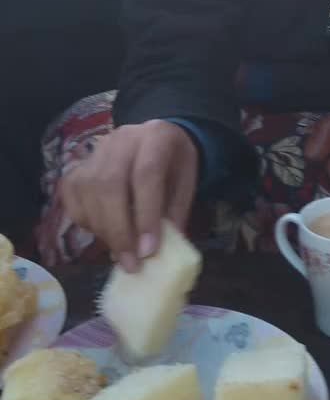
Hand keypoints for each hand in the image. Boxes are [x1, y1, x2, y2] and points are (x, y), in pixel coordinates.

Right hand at [61, 120, 197, 269]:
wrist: (156, 136)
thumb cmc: (174, 163)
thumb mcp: (186, 183)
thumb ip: (174, 213)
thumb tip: (159, 254)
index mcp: (156, 137)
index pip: (146, 173)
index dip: (146, 214)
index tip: (148, 251)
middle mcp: (121, 140)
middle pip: (110, 184)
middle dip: (119, 231)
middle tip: (131, 263)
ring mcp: (96, 151)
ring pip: (88, 191)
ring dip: (102, 230)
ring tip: (120, 253)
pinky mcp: (79, 165)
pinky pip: (72, 196)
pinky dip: (84, 221)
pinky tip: (102, 232)